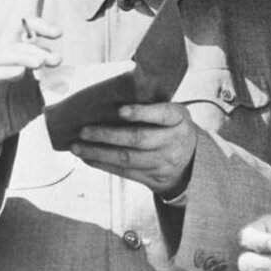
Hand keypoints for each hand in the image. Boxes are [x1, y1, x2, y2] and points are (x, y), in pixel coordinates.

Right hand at [0, 17, 61, 156]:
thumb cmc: (12, 112)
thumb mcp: (35, 97)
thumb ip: (48, 85)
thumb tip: (66, 77)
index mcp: (12, 57)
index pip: (22, 32)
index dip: (39, 27)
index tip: (58, 33)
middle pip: (15, 44)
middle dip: (37, 49)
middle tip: (56, 60)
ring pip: (0, 56)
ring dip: (22, 57)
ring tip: (40, 63)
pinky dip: (3, 72)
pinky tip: (20, 73)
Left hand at [72, 101, 197, 195]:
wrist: (192, 162)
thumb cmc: (173, 127)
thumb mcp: (174, 112)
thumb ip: (153, 104)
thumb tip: (114, 91)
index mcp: (179, 119)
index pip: (162, 114)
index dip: (142, 113)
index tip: (120, 110)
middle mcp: (173, 141)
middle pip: (139, 139)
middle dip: (108, 135)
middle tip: (84, 130)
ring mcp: (163, 162)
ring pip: (127, 159)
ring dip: (98, 153)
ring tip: (78, 146)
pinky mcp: (153, 178)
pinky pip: (125, 172)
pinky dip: (103, 164)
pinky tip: (88, 157)